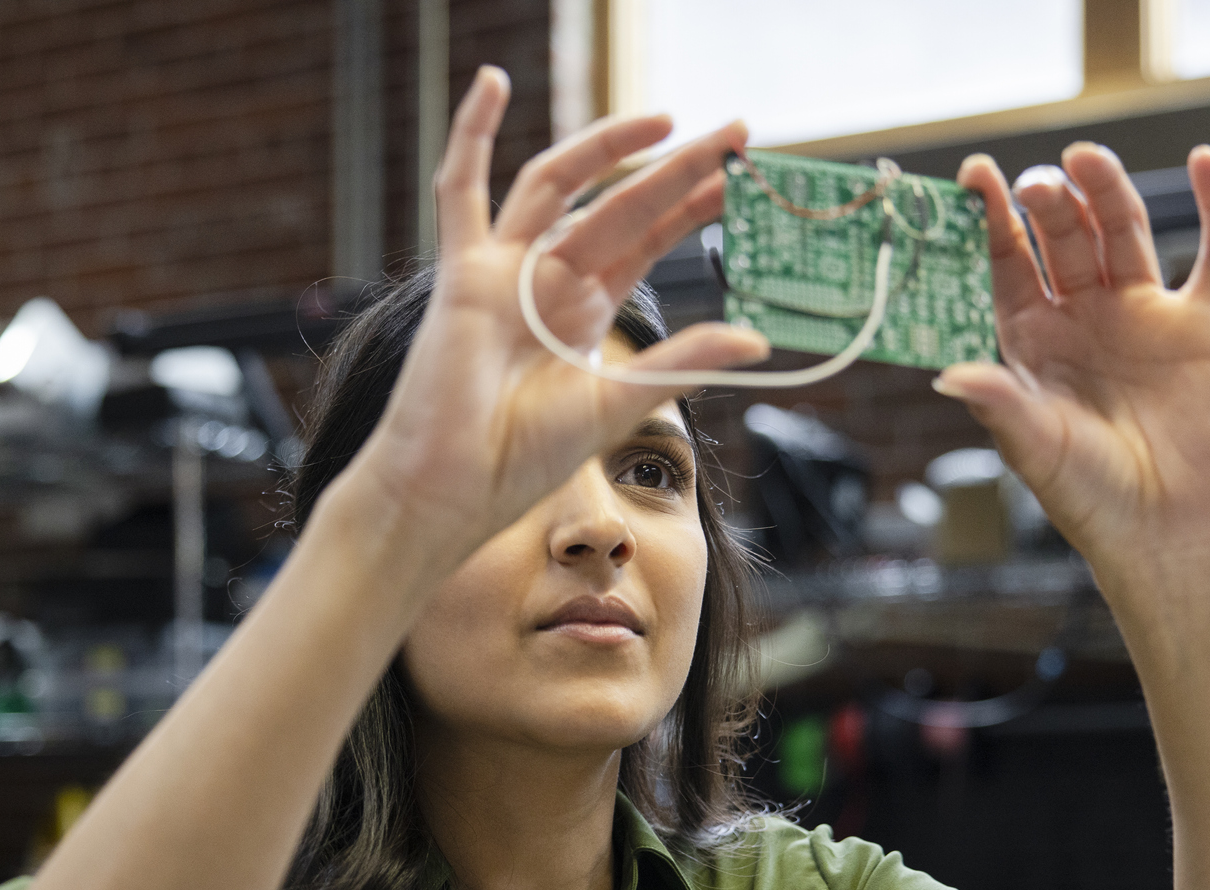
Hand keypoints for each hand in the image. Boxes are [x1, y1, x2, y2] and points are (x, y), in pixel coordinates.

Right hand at [338, 68, 768, 565]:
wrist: (452, 488)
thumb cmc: (520, 460)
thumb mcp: (618, 403)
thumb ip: (683, 362)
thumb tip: (757, 341)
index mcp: (584, 314)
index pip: (649, 241)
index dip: (696, 206)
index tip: (745, 177)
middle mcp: (546, 283)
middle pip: (620, 206)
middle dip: (679, 171)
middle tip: (738, 132)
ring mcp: (503, 271)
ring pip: (560, 187)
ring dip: (609, 146)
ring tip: (669, 119)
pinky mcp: (462, 272)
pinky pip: (461, 191)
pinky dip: (471, 135)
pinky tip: (493, 82)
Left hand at [938, 145, 1209, 590]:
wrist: (1162, 528)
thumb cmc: (1088, 496)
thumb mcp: (1034, 446)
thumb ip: (999, 403)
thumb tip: (947, 375)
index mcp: (1031, 342)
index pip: (1006, 265)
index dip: (989, 222)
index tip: (972, 176)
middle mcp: (1082, 319)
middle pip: (1062, 240)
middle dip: (1046, 206)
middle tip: (1033, 181)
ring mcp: (1141, 315)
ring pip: (1123, 233)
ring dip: (1106, 192)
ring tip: (1084, 158)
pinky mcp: (1199, 324)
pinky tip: (1207, 163)